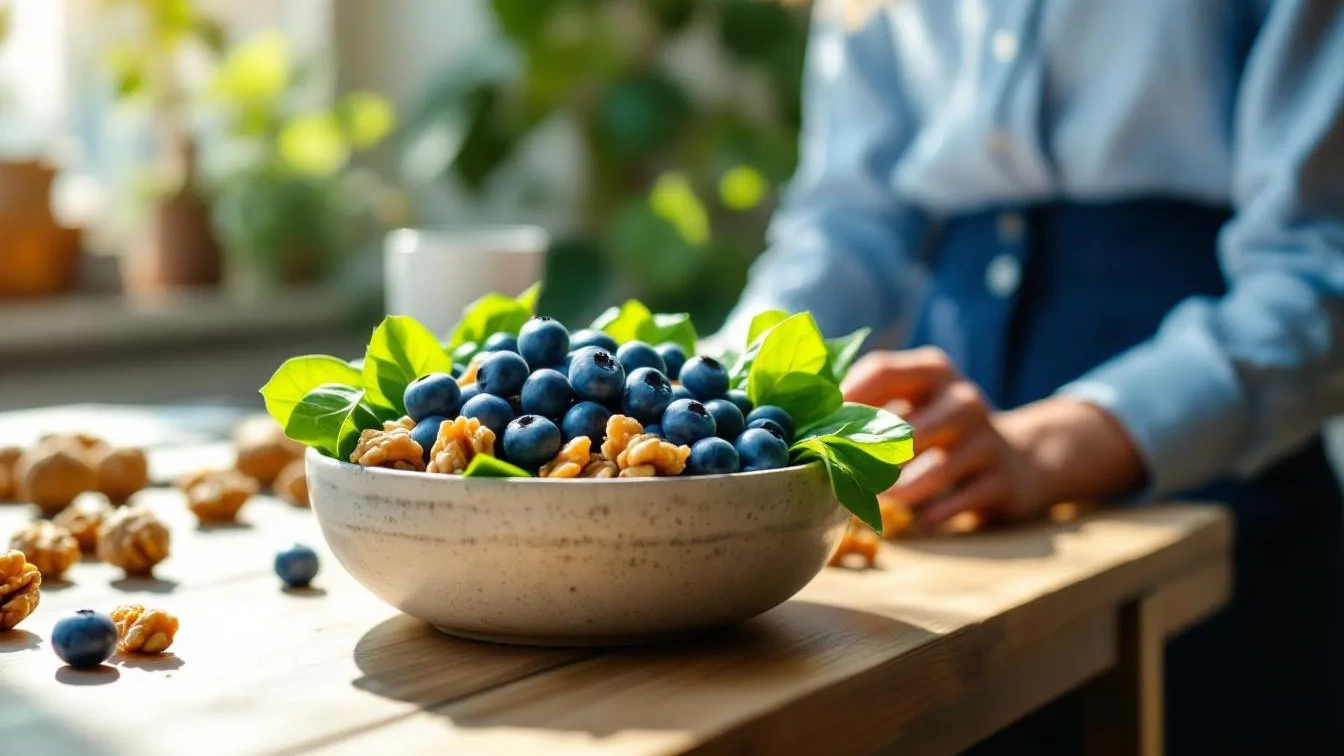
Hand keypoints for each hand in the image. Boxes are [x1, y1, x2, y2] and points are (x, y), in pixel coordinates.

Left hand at [842, 348, 1144, 527]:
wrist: (1020, 460)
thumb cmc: (939, 430)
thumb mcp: (913, 402)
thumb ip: (865, 403)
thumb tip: (798, 418)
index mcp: (933, 370)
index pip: (882, 371)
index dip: (844, 400)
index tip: (816, 427)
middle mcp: (964, 399)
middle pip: (905, 427)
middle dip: (867, 459)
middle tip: (836, 478)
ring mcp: (987, 439)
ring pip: (933, 471)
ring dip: (897, 492)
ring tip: (872, 501)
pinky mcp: (1002, 480)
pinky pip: (959, 502)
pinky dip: (932, 515)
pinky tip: (916, 521)